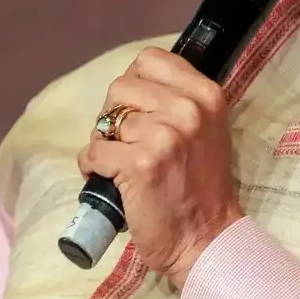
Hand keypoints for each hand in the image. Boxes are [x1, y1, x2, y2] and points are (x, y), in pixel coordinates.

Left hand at [77, 47, 243, 287]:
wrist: (207, 239)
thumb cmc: (202, 185)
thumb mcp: (205, 128)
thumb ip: (178, 99)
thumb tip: (133, 81)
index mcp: (205, 94)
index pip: (150, 59)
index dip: (134, 83)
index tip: (137, 109)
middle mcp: (187, 109)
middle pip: (121, 87)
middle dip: (114, 114)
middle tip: (125, 142)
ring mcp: (163, 136)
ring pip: (106, 122)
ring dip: (104, 144)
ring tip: (119, 164)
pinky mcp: (139, 164)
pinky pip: (94, 153)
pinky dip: (92, 167)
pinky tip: (109, 180)